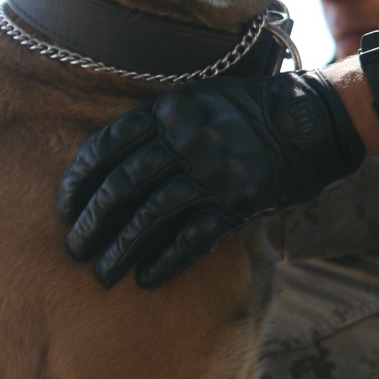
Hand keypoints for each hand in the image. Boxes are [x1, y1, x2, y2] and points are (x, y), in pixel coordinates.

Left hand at [59, 70, 364, 287]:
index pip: (108, 144)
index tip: (64, 207)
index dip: (79, 180)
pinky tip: (146, 279)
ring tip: (101, 273)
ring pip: (151, 216)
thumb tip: (109, 167)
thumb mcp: (200, 99)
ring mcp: (215, 170)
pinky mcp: (240, 201)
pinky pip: (191, 237)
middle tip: (74, 249)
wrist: (313, 121)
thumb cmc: (249, 112)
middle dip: (92, 222)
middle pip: (123, 184)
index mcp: (173, 106)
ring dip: (120, 249)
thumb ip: (160, 124)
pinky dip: (165, 261)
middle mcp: (190, 136)